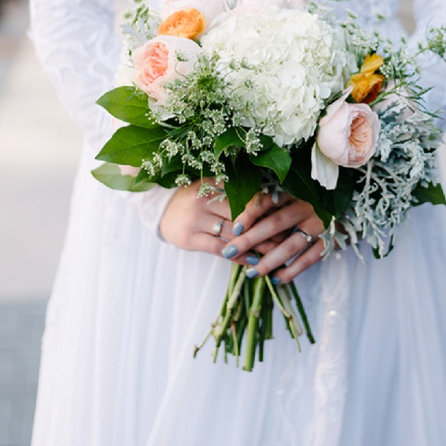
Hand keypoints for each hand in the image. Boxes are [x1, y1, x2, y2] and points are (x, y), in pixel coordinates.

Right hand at [158, 180, 291, 264]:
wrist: (158, 208)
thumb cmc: (193, 198)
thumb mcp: (211, 187)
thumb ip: (234, 191)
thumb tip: (269, 199)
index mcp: (213, 183)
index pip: (245, 196)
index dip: (266, 207)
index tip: (285, 215)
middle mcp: (205, 200)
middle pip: (242, 215)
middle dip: (266, 227)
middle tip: (287, 236)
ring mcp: (196, 219)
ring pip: (233, 234)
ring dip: (257, 244)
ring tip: (276, 252)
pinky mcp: (190, 238)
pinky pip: (219, 248)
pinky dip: (239, 256)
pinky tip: (254, 261)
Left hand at [221, 191, 324, 284]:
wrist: (353, 204)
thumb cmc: (317, 198)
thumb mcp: (298, 191)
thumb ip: (276, 199)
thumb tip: (242, 217)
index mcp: (295, 190)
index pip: (268, 200)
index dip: (250, 213)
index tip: (235, 227)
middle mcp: (307, 205)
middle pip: (274, 224)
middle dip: (250, 240)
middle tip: (230, 252)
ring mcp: (320, 224)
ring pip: (290, 246)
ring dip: (269, 261)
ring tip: (251, 273)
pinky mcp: (331, 240)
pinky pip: (309, 259)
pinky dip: (292, 271)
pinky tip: (277, 279)